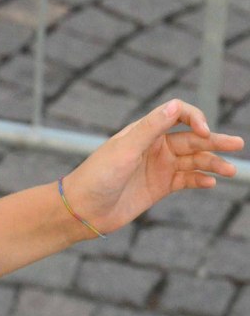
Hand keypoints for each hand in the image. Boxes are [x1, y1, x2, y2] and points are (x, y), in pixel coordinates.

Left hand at [62, 98, 243, 236]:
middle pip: (192, 138)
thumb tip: (175, 105)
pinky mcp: (160, 186)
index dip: (194, 118)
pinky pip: (187, 179)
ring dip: (213, 163)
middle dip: (215, 141)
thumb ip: (151, 128)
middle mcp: (154, 146)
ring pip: (194, 160)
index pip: (177, 114)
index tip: (203, 132)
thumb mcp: (125, 150)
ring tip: (231, 171)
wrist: (82, 210)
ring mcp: (158, 166)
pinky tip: (211, 182)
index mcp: (144, 131)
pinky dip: (200, 179)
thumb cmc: (98, 176)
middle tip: (238, 145)